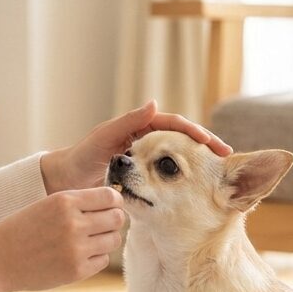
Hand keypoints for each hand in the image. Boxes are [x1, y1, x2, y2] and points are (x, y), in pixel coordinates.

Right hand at [0, 187, 125, 291]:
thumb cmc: (22, 229)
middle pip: (117, 218)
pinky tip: (79, 255)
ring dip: (105, 239)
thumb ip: (77, 202)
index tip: (108, 207)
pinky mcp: (77, 271)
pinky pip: (103, 259)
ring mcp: (77, 249)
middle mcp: (74, 223)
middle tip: (102, 225)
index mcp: (65, 201)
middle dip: (113, 220)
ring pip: (113, 240)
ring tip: (89, 240)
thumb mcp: (47, 204)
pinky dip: (96, 257)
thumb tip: (114, 202)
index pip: (110, 196)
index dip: (113, 201)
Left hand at [41, 100, 232, 192]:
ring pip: (179, 160)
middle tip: (226, 158)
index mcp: (141, 127)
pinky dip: (184, 180)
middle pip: (184, 141)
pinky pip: (168, 177)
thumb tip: (156, 102)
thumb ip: (129, 121)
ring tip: (219, 174)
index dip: (196, 134)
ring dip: (199, 165)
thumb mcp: (106, 137)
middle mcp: (147, 141)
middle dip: (206, 147)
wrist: (66, 180)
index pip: (176, 125)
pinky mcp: (143, 178)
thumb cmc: (82, 156)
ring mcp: (147, 160)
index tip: (212, 144)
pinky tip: (197, 189)